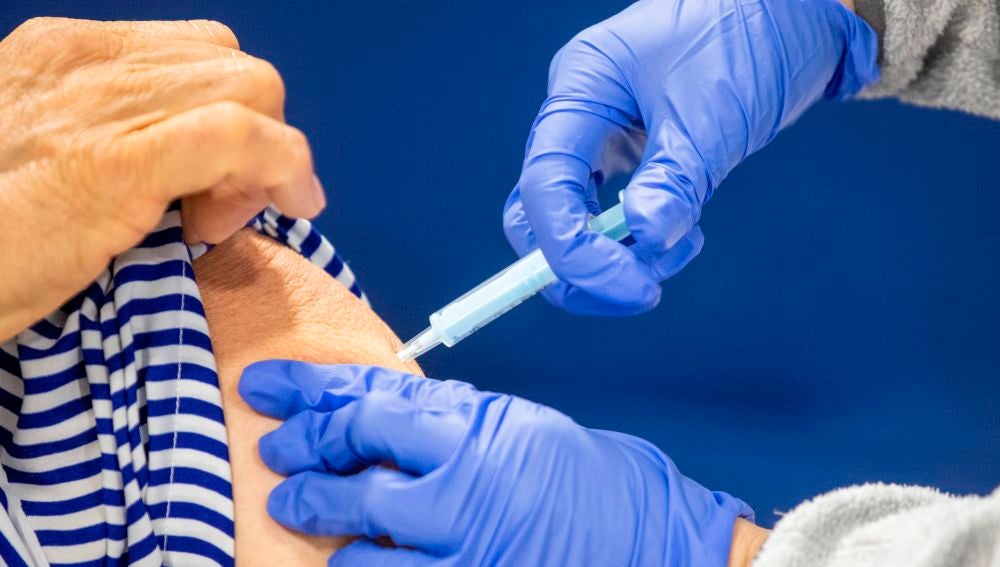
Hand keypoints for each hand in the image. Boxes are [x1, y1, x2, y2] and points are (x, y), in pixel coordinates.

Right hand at [0, 18, 322, 338]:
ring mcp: (102, 103)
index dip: (234, 115)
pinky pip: (240, 134)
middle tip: (228, 208)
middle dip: (259, 135)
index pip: (199, 55)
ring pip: (253, 88)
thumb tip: (208, 171)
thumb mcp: (51, 160)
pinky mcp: (119, 158)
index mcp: (68, 53)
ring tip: (224, 219)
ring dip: (269, 157)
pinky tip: (290, 203)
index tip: (221, 183)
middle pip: (235, 67)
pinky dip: (282, 165)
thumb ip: (121, 138)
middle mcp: (88, 61)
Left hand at [239, 361, 754, 565]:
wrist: (656, 548)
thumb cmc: (592, 483)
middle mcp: (467, 488)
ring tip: (295, 509)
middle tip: (275, 452)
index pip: (372, 405)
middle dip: (303, 456)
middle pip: (356, 467)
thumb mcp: (522, 428)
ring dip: (323, 522)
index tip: (270, 388)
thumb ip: (451, 420)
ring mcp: (467, 549)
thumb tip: (379, 406)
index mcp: (481, 430)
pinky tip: (344, 565)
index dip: (311, 395)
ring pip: (362, 539)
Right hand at [503, 0, 878, 314]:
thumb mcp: (711, 113)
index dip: (572, 249)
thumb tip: (645, 239)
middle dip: (583, 266)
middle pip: (542, 214)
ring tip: (684, 247)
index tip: (627, 284)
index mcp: (580, 89)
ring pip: (576, 224)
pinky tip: (684, 234)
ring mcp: (602, 137)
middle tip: (641, 290)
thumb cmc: (749, 35)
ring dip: (620, 259)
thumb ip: (674, 179)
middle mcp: (580, 117)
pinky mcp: (631, 155)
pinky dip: (642, 241)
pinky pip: (614, 215)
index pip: (545, 185)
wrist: (794, 13)